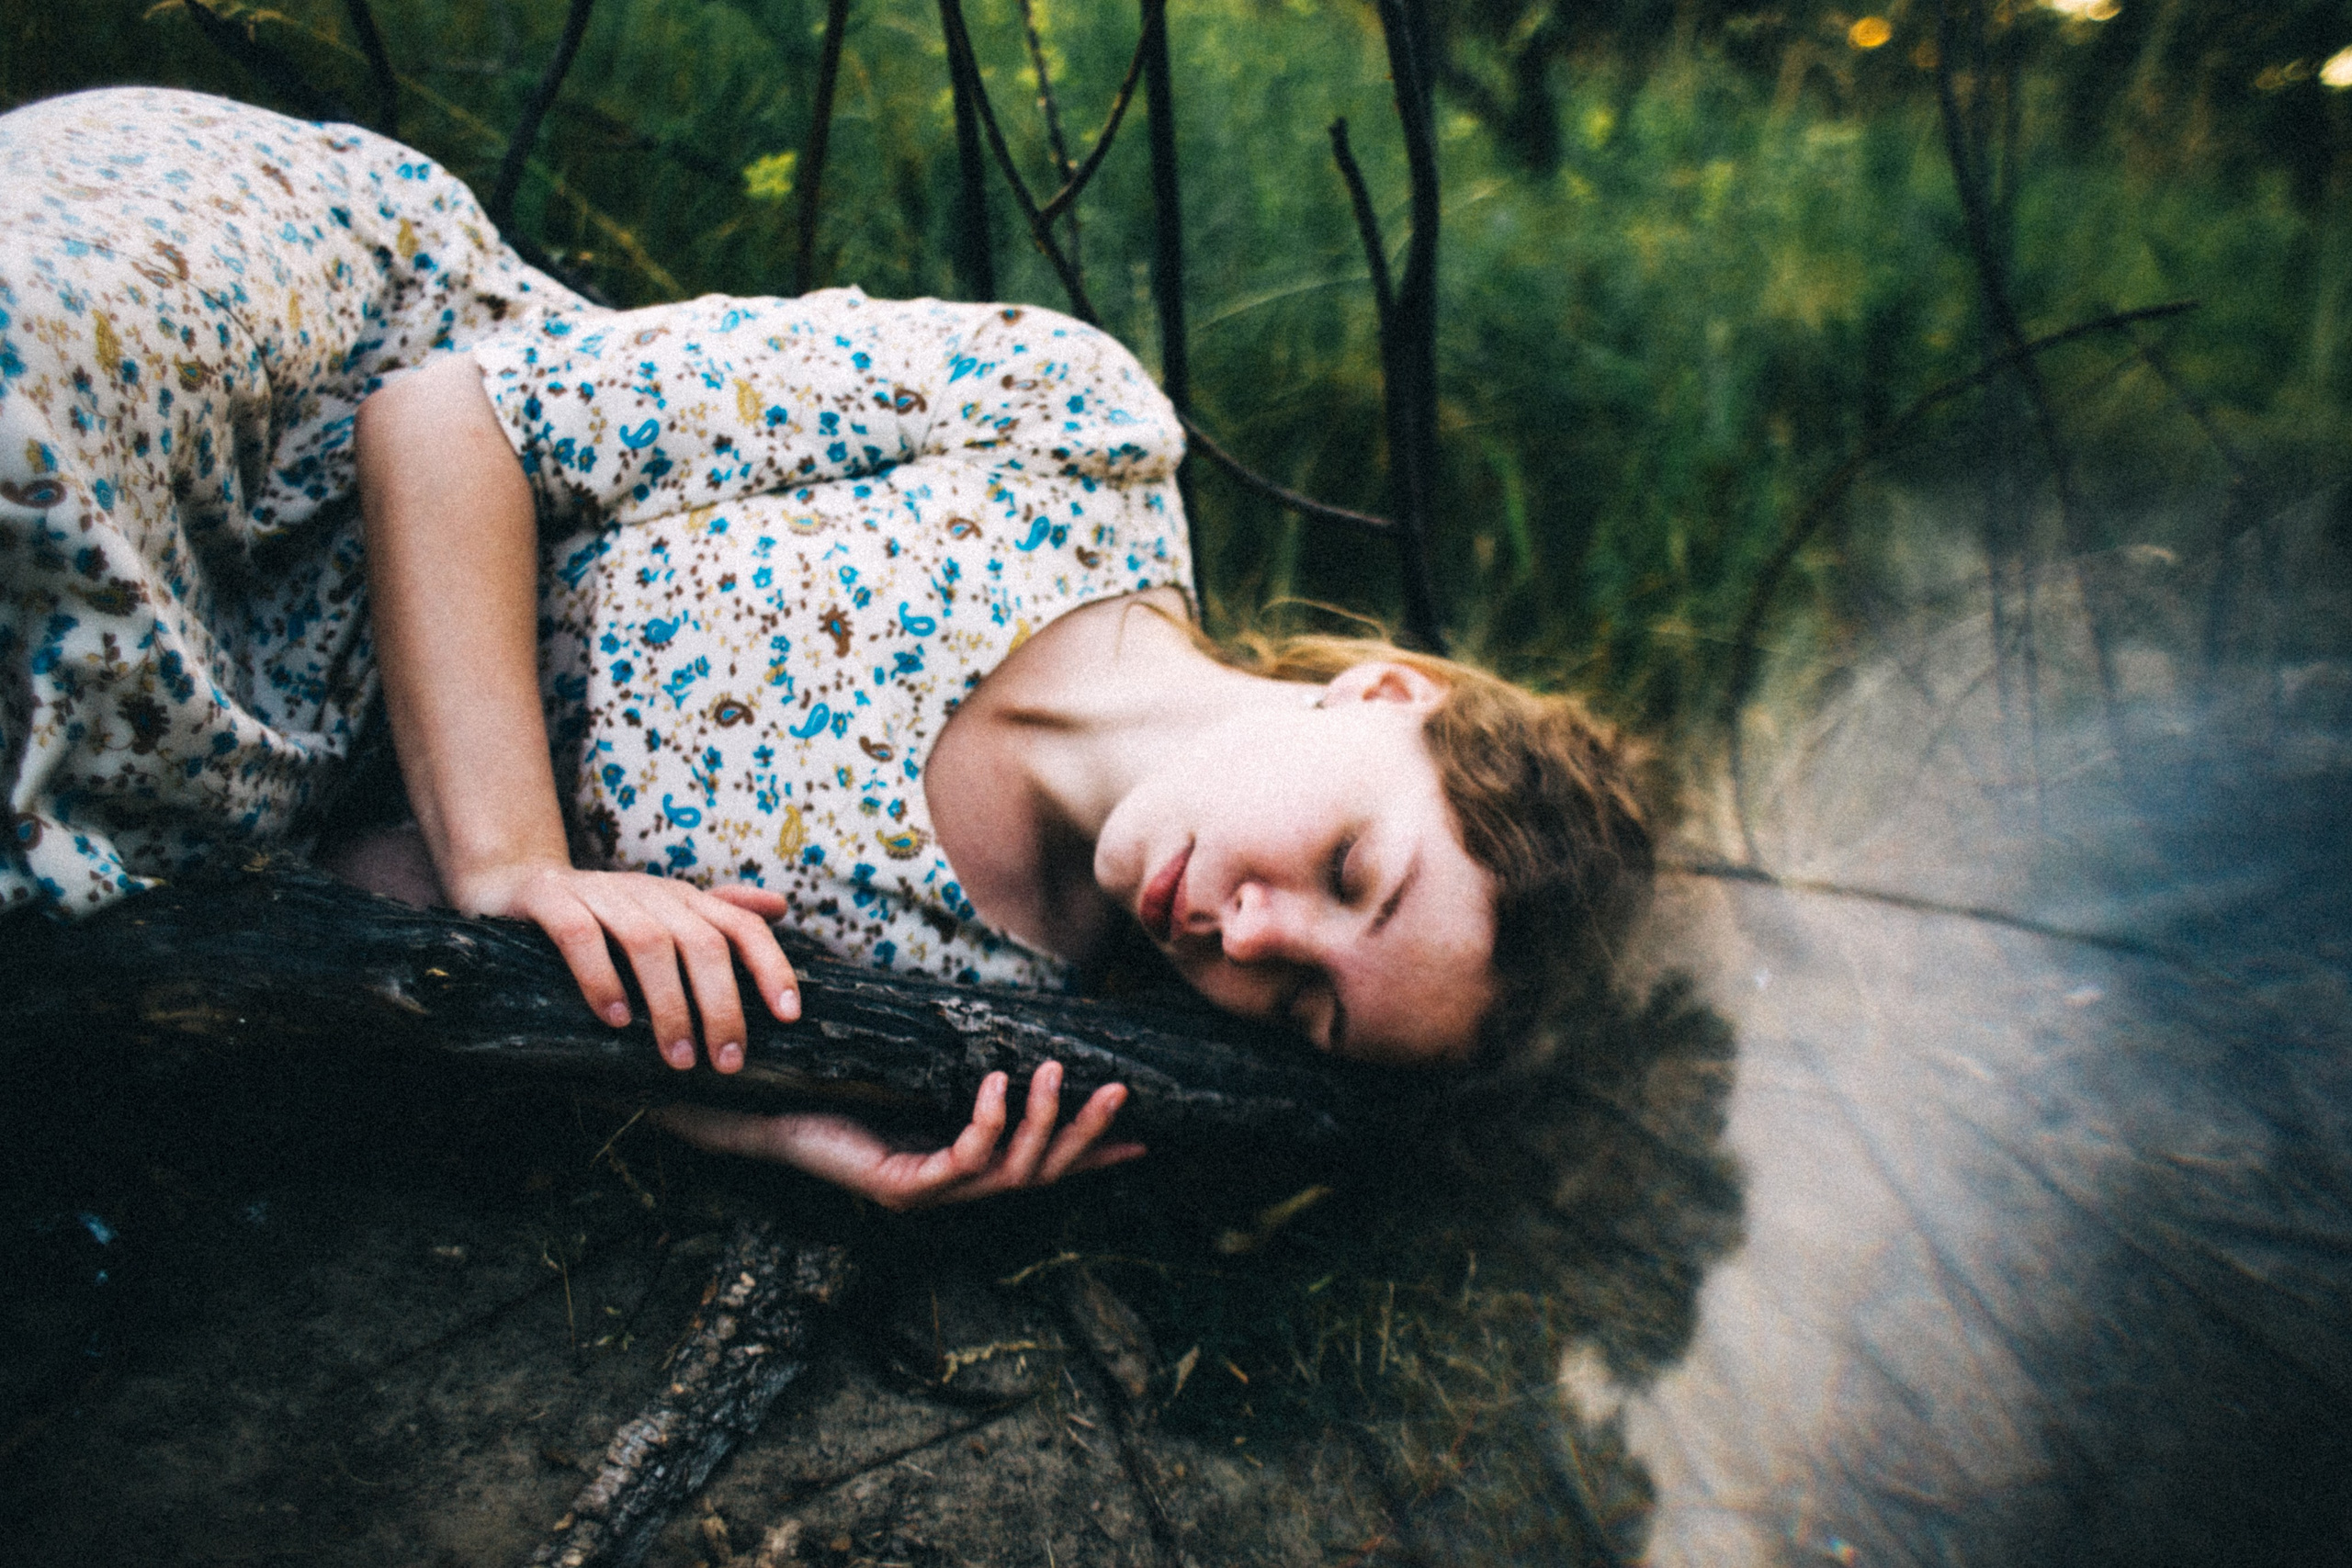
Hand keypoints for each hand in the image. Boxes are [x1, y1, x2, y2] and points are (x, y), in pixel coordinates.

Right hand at [452, 861, 797, 1072]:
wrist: (513, 884)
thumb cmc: (602, 916)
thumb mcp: (664, 915)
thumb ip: (719, 915)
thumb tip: (780, 907)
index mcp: (682, 899)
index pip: (742, 927)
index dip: (771, 966)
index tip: (789, 1017)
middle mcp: (648, 891)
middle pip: (702, 942)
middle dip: (722, 1005)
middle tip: (727, 1061)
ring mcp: (598, 892)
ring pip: (648, 942)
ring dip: (668, 1004)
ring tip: (678, 1057)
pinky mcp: (548, 899)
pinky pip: (580, 936)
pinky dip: (601, 978)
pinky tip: (616, 1020)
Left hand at [652, 1062, 1145, 1209]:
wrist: (764, 1107)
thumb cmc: (835, 1084)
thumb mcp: (913, 1071)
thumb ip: (959, 1065)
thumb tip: (1007, 1030)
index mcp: (959, 1166)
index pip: (1040, 1165)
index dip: (1091, 1154)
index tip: (1142, 1137)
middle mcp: (950, 1189)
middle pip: (1039, 1174)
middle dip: (1084, 1135)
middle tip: (1121, 1092)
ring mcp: (927, 1195)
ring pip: (1009, 1170)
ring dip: (1041, 1122)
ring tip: (1055, 1072)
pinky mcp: (900, 1188)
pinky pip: (962, 1160)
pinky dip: (989, 1123)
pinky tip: (1000, 1085)